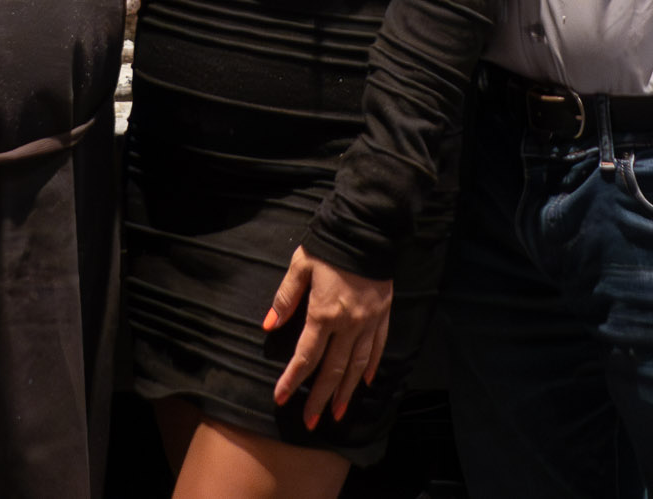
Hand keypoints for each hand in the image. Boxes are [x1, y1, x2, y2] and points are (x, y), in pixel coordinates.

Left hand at [265, 245, 394, 428]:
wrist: (369, 229)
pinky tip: (365, 382)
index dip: (292, 380)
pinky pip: (378, 348)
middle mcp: (348, 324)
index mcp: (324, 313)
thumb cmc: (330, 246)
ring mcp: (369, 322)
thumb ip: (285, 298)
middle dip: (319, 398)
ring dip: (346, 392)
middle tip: (311, 423)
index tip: (281, 399)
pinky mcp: (383, 316)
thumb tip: (269, 325)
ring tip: (337, 413)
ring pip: (357, 366)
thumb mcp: (301, 266)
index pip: (306, 356)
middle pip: (333, 370)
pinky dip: (371, 367)